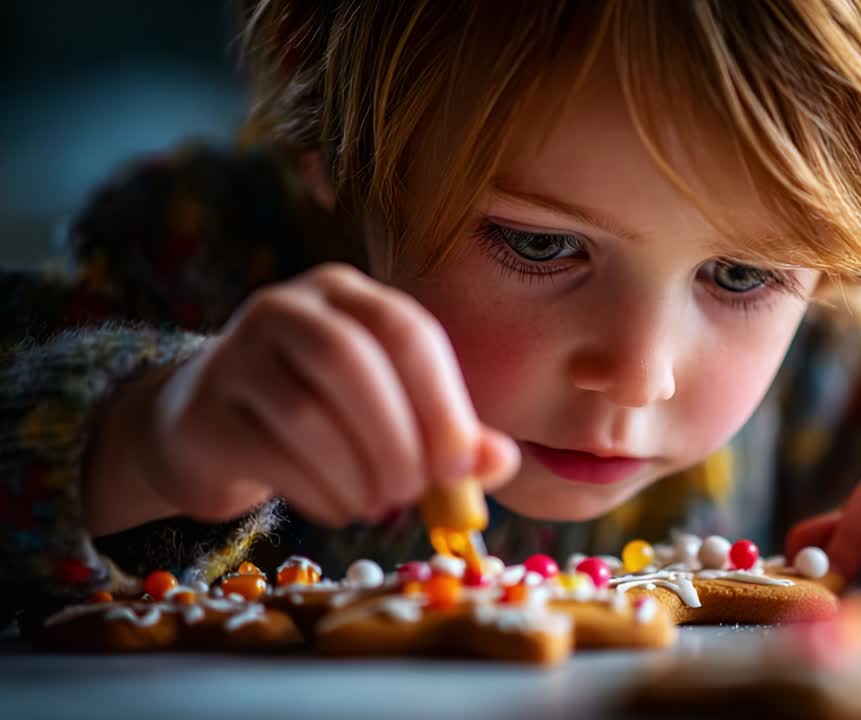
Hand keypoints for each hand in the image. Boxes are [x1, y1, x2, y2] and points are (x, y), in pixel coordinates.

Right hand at [84, 263, 518, 533]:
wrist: (211, 431)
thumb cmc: (324, 417)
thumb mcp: (394, 414)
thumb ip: (450, 435)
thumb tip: (500, 462)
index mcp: (346, 294)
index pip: (406, 331)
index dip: (441, 402)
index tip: (460, 466)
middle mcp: (285, 308)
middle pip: (350, 361)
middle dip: (396, 440)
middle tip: (414, 492)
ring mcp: (233, 355)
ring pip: (308, 414)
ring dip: (359, 475)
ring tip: (379, 505)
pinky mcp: (202, 413)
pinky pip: (270, 455)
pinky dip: (319, 493)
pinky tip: (338, 507)